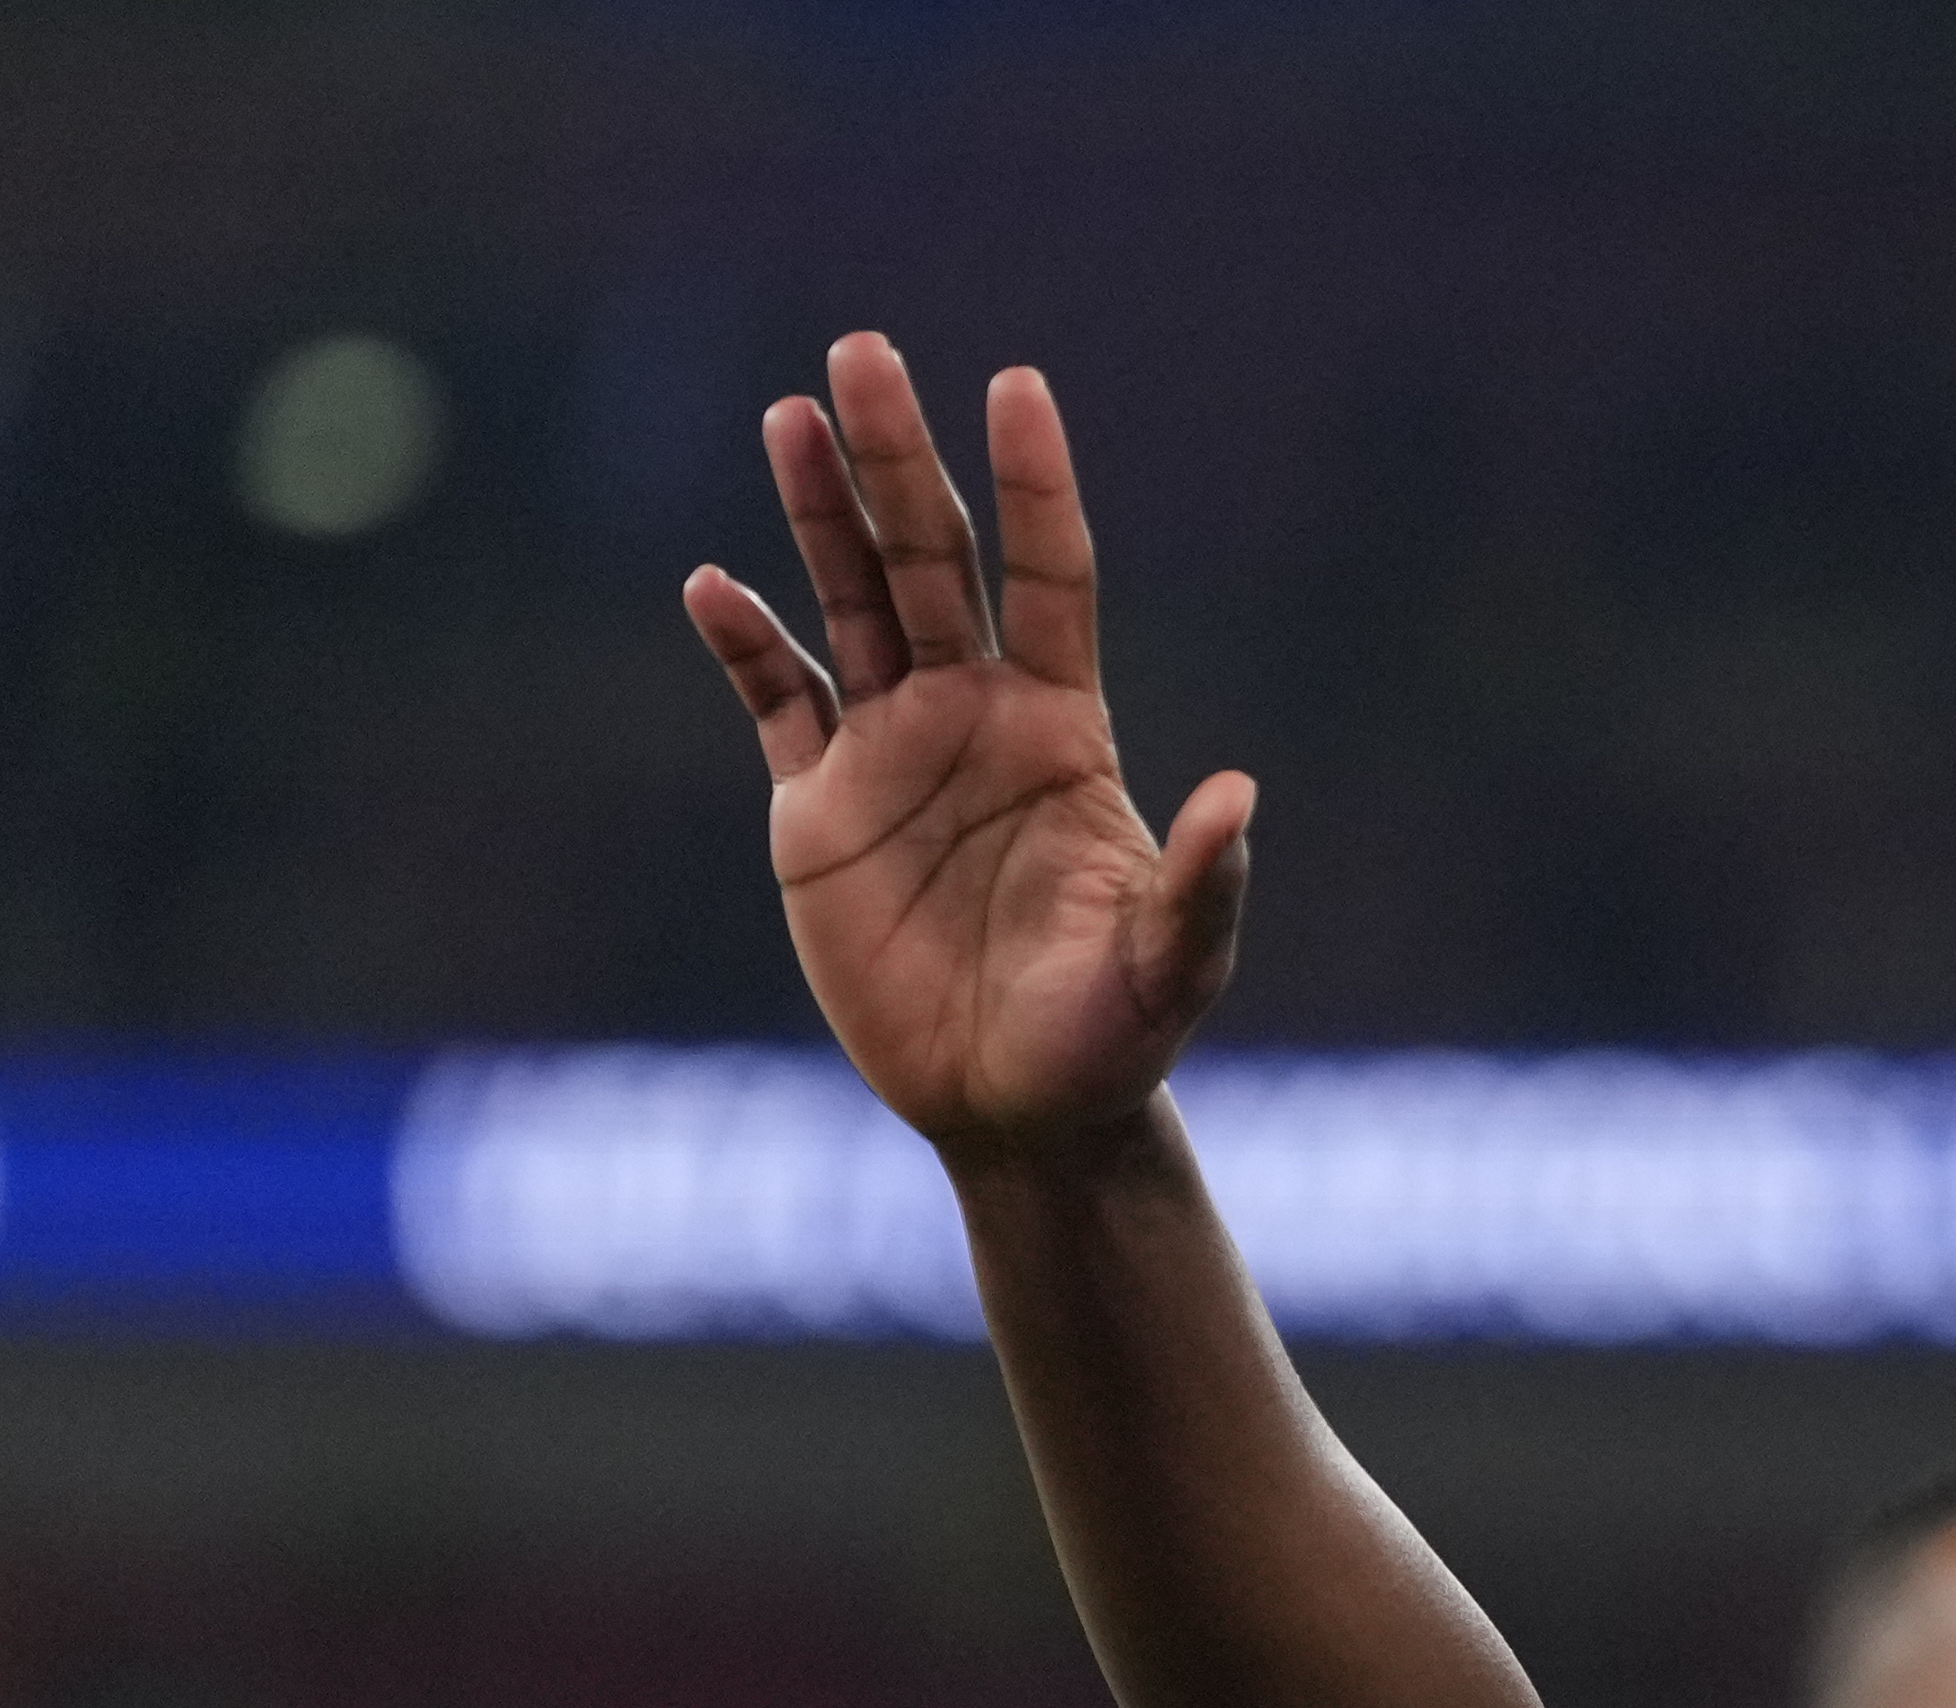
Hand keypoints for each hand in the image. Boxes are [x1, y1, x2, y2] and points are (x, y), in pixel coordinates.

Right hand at [681, 339, 1251, 1155]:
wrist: (1019, 1108)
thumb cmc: (1113, 1035)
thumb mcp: (1174, 964)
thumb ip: (1205, 881)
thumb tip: (1242, 795)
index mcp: (1062, 730)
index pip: (1049, 576)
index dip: (1033, 485)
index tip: (1018, 385)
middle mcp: (973, 716)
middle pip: (930, 559)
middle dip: (895, 459)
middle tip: (863, 351)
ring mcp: (891, 753)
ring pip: (848, 602)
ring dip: (817, 513)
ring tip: (790, 413)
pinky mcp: (818, 809)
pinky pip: (777, 702)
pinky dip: (744, 644)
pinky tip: (713, 583)